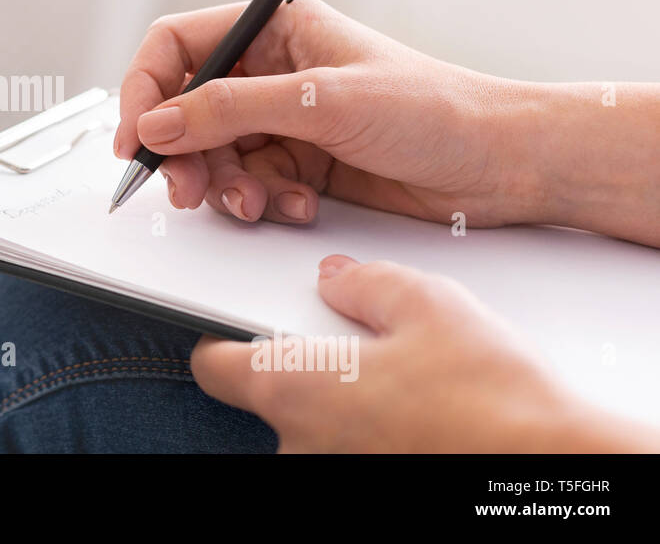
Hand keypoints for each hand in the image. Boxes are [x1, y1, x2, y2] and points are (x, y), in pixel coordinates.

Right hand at [115, 0, 537, 226]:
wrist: (500, 164)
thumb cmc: (436, 108)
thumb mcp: (324, 101)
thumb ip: (231, 110)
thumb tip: (158, 123)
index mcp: (277, 29)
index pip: (178, 46)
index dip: (145, 89)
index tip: (136, 138)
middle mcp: (272, 72)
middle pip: (186, 109)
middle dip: (184, 153)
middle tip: (188, 189)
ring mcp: (284, 121)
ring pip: (214, 155)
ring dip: (226, 186)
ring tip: (258, 203)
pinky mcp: (300, 164)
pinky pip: (250, 186)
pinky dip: (264, 202)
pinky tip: (300, 203)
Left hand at [190, 256, 659, 451]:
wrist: (554, 466)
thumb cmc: (492, 398)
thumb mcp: (427, 304)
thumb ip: (366, 283)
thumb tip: (338, 279)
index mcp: (292, 389)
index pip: (212, 364)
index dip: (218, 334)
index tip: (233, 317)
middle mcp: (299, 444)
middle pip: (269, 394)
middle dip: (302, 362)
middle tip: (351, 336)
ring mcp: (332, 475)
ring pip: (315, 425)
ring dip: (342, 398)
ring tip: (403, 373)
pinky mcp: (369, 487)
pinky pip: (351, 447)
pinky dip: (371, 426)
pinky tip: (420, 408)